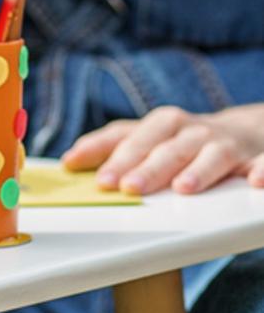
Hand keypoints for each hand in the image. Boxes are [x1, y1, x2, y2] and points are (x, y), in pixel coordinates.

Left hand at [62, 105, 263, 194]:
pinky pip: (263, 162)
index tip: (92, 177)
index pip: (130, 137)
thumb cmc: (185, 140)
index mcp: (161, 124)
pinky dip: (261, 170)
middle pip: (166, 148)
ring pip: (211, 154)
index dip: (110, 156)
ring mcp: (225, 142)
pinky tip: (254, 182)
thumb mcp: (149, 138)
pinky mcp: (257, 156)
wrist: (247, 131)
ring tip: (182, 189)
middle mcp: (191, 130)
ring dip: (197, 170)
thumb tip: (68, 162)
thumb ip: (111, 147)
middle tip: (127, 188)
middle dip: (146, 167)